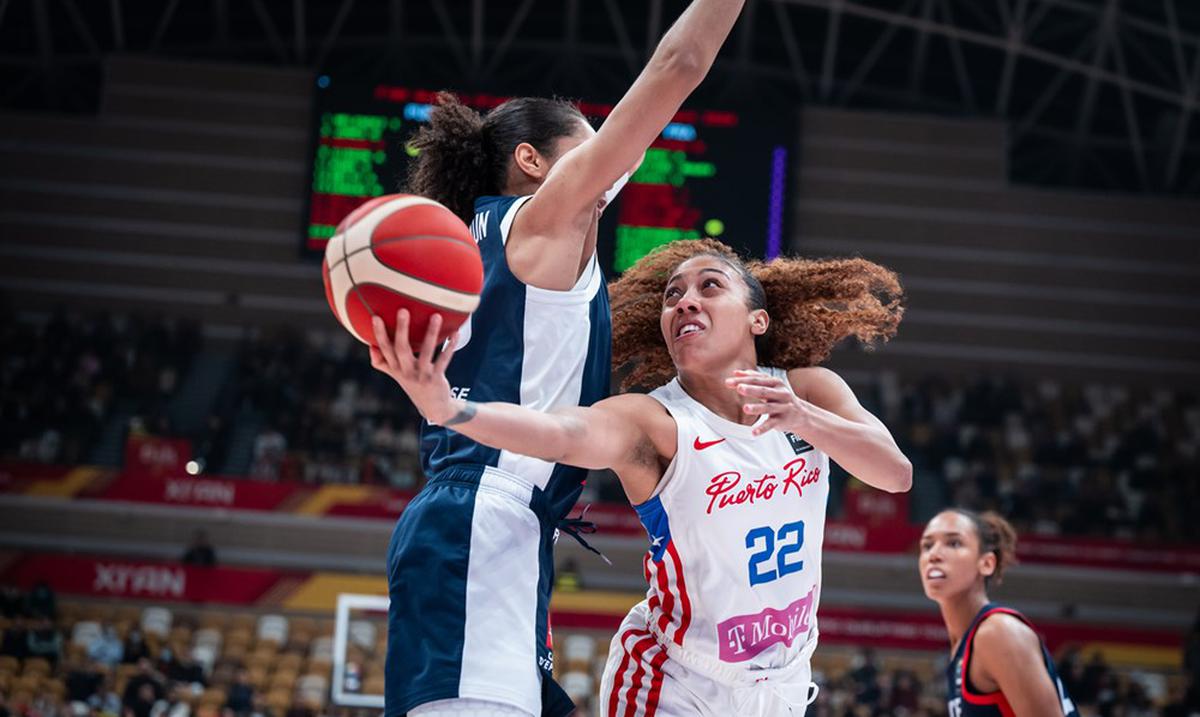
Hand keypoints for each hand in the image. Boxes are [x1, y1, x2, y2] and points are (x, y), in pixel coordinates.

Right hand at [370, 309, 458, 424]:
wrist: (433, 407)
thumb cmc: (413, 384)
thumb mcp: (396, 375)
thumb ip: (382, 362)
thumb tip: (370, 346)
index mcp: (395, 369)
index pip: (384, 350)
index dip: (379, 335)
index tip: (376, 318)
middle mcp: (406, 372)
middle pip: (401, 349)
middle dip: (401, 329)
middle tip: (403, 310)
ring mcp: (421, 375)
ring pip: (426, 352)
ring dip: (431, 333)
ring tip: (436, 316)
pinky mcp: (436, 378)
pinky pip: (444, 360)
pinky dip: (450, 346)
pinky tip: (455, 333)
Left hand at [725, 369, 812, 436]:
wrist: (802, 414)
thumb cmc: (782, 397)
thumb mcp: (771, 385)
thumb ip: (754, 378)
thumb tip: (736, 373)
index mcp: (776, 383)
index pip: (757, 380)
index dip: (743, 380)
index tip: (729, 382)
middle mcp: (780, 394)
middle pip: (764, 391)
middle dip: (751, 389)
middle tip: (739, 388)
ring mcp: (782, 407)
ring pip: (768, 408)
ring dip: (757, 408)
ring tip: (746, 408)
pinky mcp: (782, 420)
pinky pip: (771, 424)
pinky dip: (763, 428)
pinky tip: (754, 432)